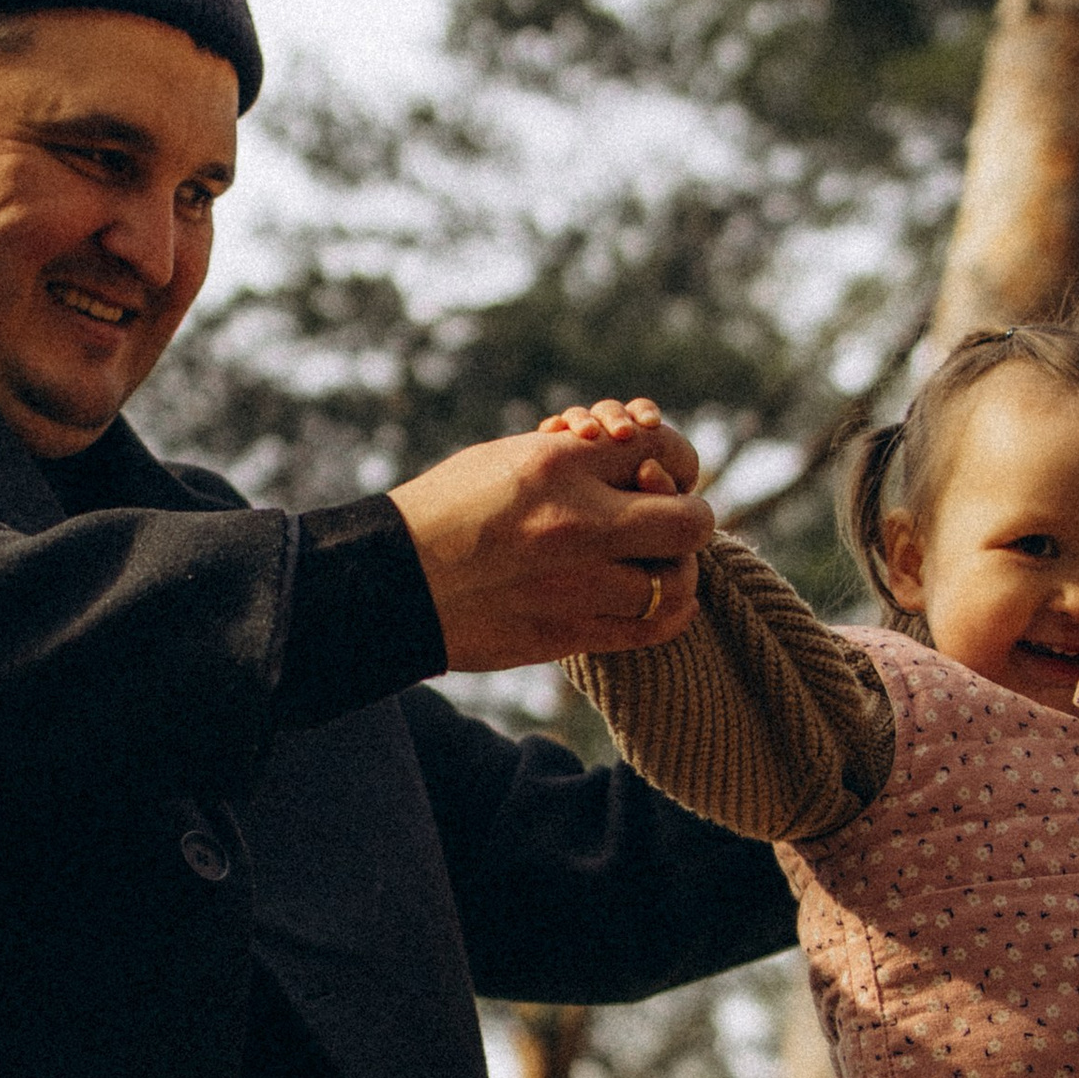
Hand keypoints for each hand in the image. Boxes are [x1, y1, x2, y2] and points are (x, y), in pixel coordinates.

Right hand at [391, 407, 711, 670]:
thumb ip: (575, 460)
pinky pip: (649, 627)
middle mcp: (574, 524)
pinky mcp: (565, 633)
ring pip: (675, 582)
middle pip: (689, 520)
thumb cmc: (447, 510)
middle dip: (690, 515)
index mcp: (556, 464)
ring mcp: (574, 585)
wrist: (388, 581)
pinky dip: (670, 612)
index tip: (662, 467)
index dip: (674, 455)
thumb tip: (637, 459)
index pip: (659, 444)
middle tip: (675, 518)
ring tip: (662, 563)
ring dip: (677, 570)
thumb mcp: (506, 458)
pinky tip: (665, 599)